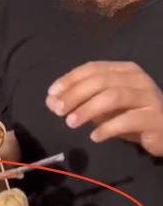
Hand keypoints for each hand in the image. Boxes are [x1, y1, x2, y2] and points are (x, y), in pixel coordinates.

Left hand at [47, 61, 162, 155]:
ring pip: (113, 96)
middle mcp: (138, 79)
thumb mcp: (104, 107)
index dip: (70, 80)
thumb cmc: (132, 116)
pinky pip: (127, 120)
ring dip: (87, 109)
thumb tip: (52, 101)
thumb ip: (81, 101)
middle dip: (75, 94)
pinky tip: (94, 137)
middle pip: (101, 81)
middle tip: (57, 110)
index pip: (93, 68)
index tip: (51, 94)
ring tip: (71, 123)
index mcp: (125, 70)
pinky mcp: (155, 117)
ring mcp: (149, 97)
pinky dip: (107, 128)